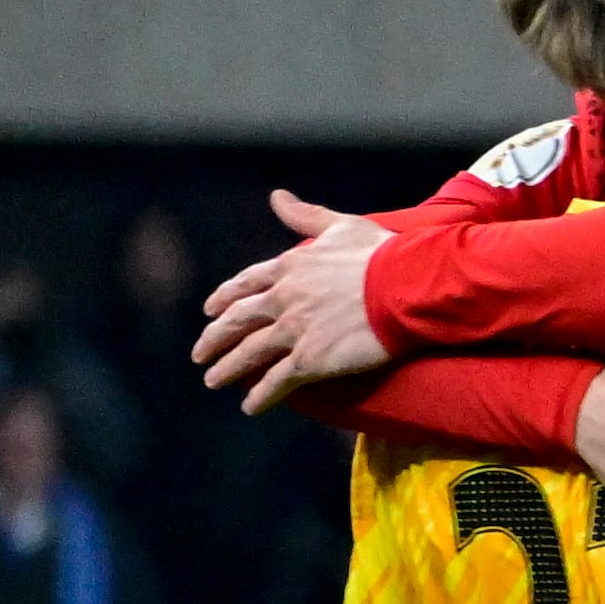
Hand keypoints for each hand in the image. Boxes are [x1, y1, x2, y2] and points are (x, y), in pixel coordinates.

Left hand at [194, 191, 394, 409]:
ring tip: (212, 381)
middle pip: (237, 321)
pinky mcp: (311, 359)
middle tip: (200, 353)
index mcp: (289, 267)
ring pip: (250, 353)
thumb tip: (277, 196)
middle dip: (215, 338)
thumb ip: (306, 215)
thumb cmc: (381, 254)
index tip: (209, 310)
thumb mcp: (341, 226)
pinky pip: (277, 381)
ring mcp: (294, 331)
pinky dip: (260, 395)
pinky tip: (249, 407)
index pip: (246, 284)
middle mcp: (283, 299)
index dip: (224, 297)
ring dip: (228, 368)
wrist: (404, 286)